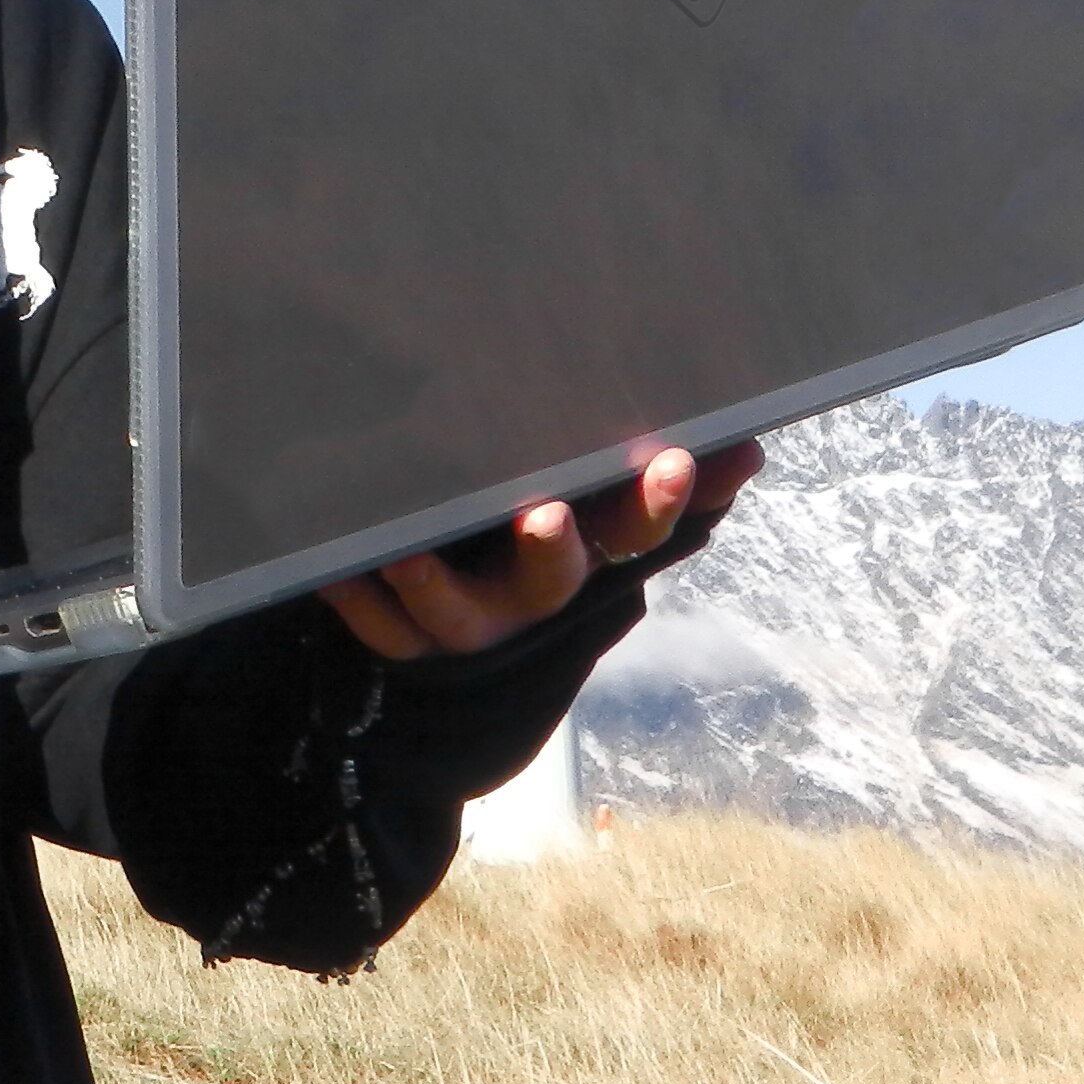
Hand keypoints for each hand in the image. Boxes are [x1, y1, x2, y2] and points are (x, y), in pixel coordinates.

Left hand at [317, 437, 763, 661]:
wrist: (470, 637)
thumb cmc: (539, 535)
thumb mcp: (602, 506)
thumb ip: (666, 476)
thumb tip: (747, 445)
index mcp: (588, 550)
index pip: (636, 531)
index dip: (656, 502)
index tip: (667, 461)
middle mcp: (531, 594)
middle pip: (552, 581)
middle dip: (553, 550)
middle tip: (547, 515)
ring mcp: (468, 621)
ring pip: (457, 617)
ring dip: (435, 586)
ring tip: (406, 551)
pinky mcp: (407, 636)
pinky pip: (380, 630)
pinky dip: (357, 602)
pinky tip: (336, 568)